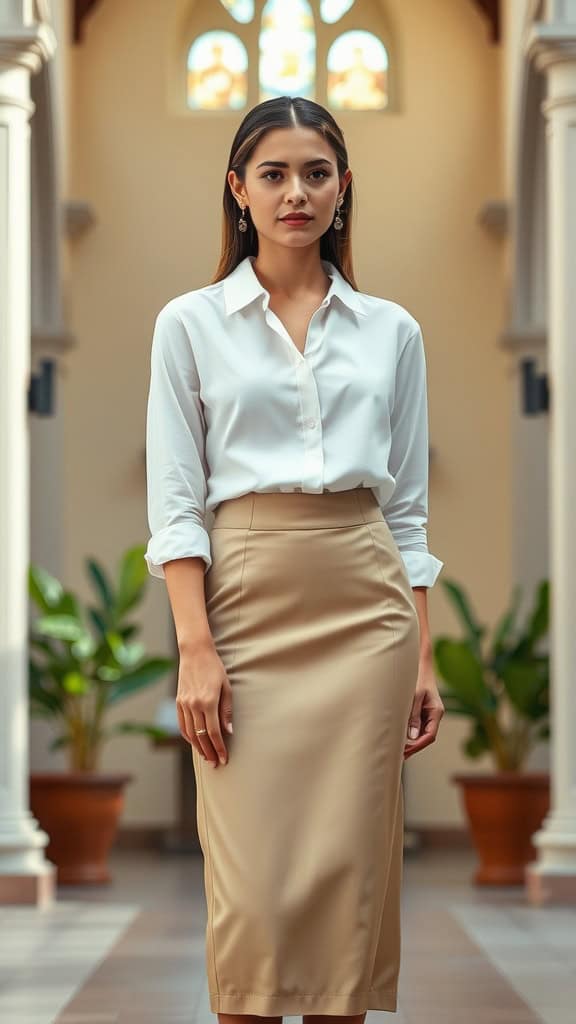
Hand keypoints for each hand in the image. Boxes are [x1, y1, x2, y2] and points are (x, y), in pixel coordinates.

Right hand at [176, 641, 232, 767]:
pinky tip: (194, 742)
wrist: (195, 653)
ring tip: (206, 756)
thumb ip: (226, 711)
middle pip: (201, 737)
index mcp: (208, 702)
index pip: (213, 733)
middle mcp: (194, 705)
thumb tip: (228, 732)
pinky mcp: (178, 702)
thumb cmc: (215, 668)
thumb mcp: (226, 687)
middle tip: (215, 763)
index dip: (219, 748)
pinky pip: (182, 725)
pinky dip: (188, 736)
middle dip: (209, 752)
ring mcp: (184, 704)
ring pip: (190, 733)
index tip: (224, 759)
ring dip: (198, 747)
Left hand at [403, 658, 443, 759]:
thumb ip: (414, 716)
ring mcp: (429, 714)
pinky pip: (417, 726)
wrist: (420, 666)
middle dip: (413, 747)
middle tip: (399, 755)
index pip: (429, 735)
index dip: (418, 746)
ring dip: (411, 741)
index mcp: (436, 712)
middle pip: (426, 737)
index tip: (406, 752)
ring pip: (421, 733)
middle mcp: (434, 715)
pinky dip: (409, 733)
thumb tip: (411, 737)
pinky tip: (399, 736)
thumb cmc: (418, 679)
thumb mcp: (416, 697)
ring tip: (397, 748)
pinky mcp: (422, 712)